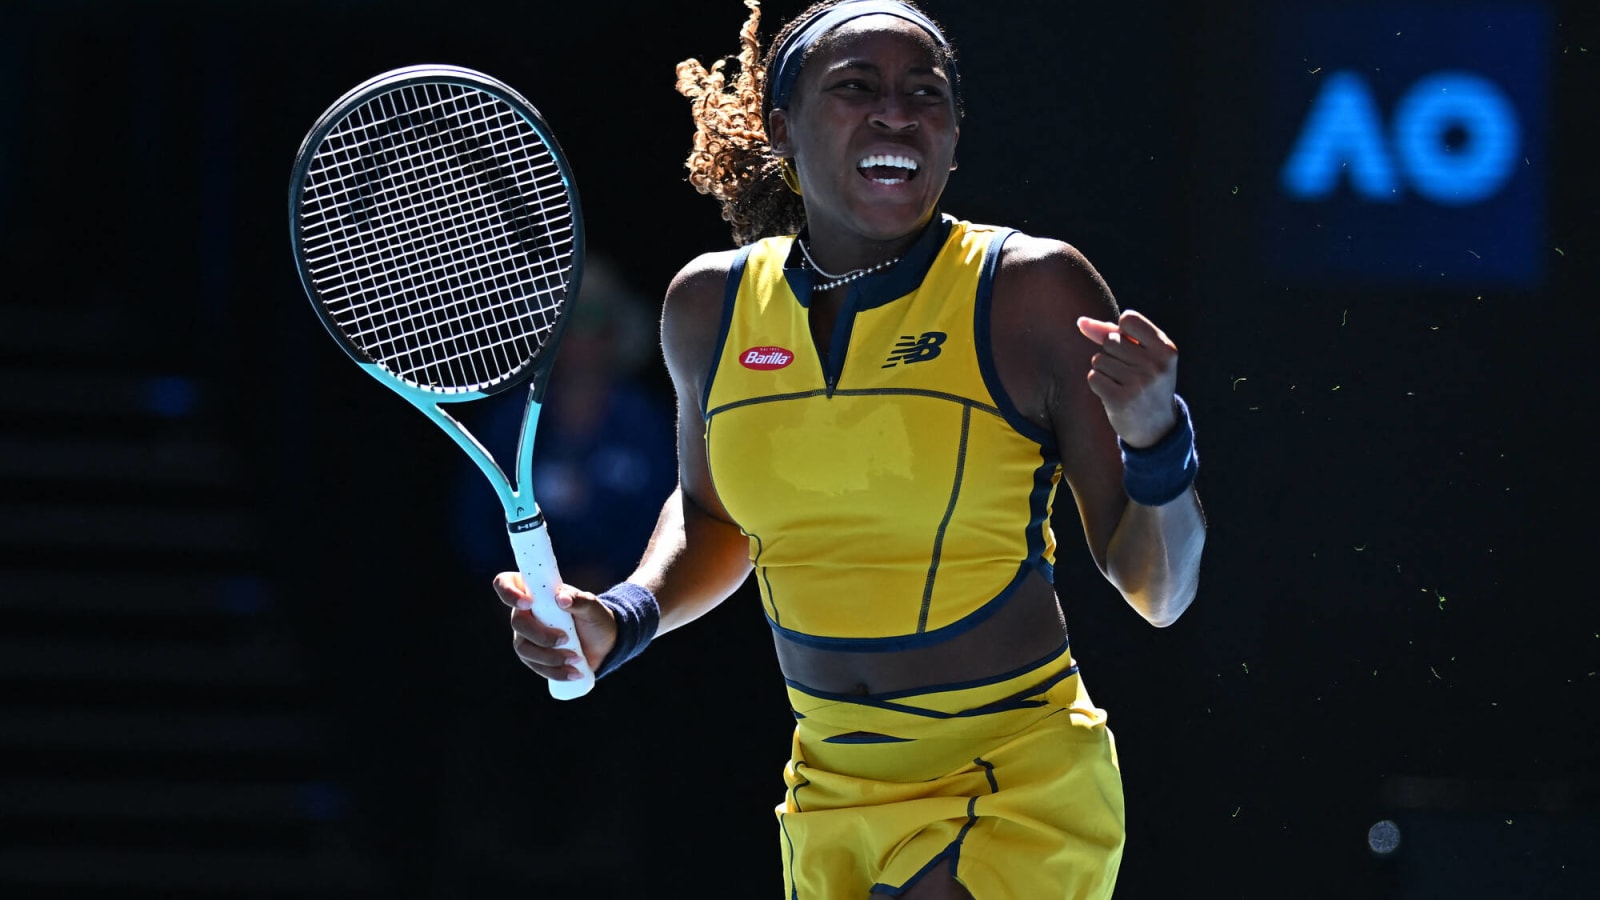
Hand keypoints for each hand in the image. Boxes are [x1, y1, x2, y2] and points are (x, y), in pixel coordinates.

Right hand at [495, 573, 616, 682]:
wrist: (604, 643)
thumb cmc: (594, 617)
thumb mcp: (592, 606)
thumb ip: (579, 600)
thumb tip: (561, 599)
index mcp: (534, 591)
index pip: (505, 583)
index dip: (508, 592)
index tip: (528, 603)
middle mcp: (525, 613)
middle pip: (517, 623)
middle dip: (541, 635)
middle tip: (565, 638)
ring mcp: (526, 636)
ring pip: (524, 649)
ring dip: (550, 657)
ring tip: (576, 658)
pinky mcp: (534, 656)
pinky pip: (536, 666)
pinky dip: (555, 671)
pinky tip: (574, 672)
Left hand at [1076, 309, 1180, 447]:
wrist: (1156, 428)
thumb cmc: (1145, 382)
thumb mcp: (1141, 354)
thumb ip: (1111, 332)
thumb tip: (1080, 321)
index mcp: (1167, 350)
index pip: (1128, 319)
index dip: (1121, 332)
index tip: (1132, 347)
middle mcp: (1155, 366)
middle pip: (1111, 341)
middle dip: (1112, 354)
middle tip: (1130, 373)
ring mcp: (1138, 384)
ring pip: (1099, 359)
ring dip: (1104, 370)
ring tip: (1123, 384)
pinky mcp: (1120, 400)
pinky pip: (1093, 377)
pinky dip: (1098, 383)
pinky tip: (1113, 393)